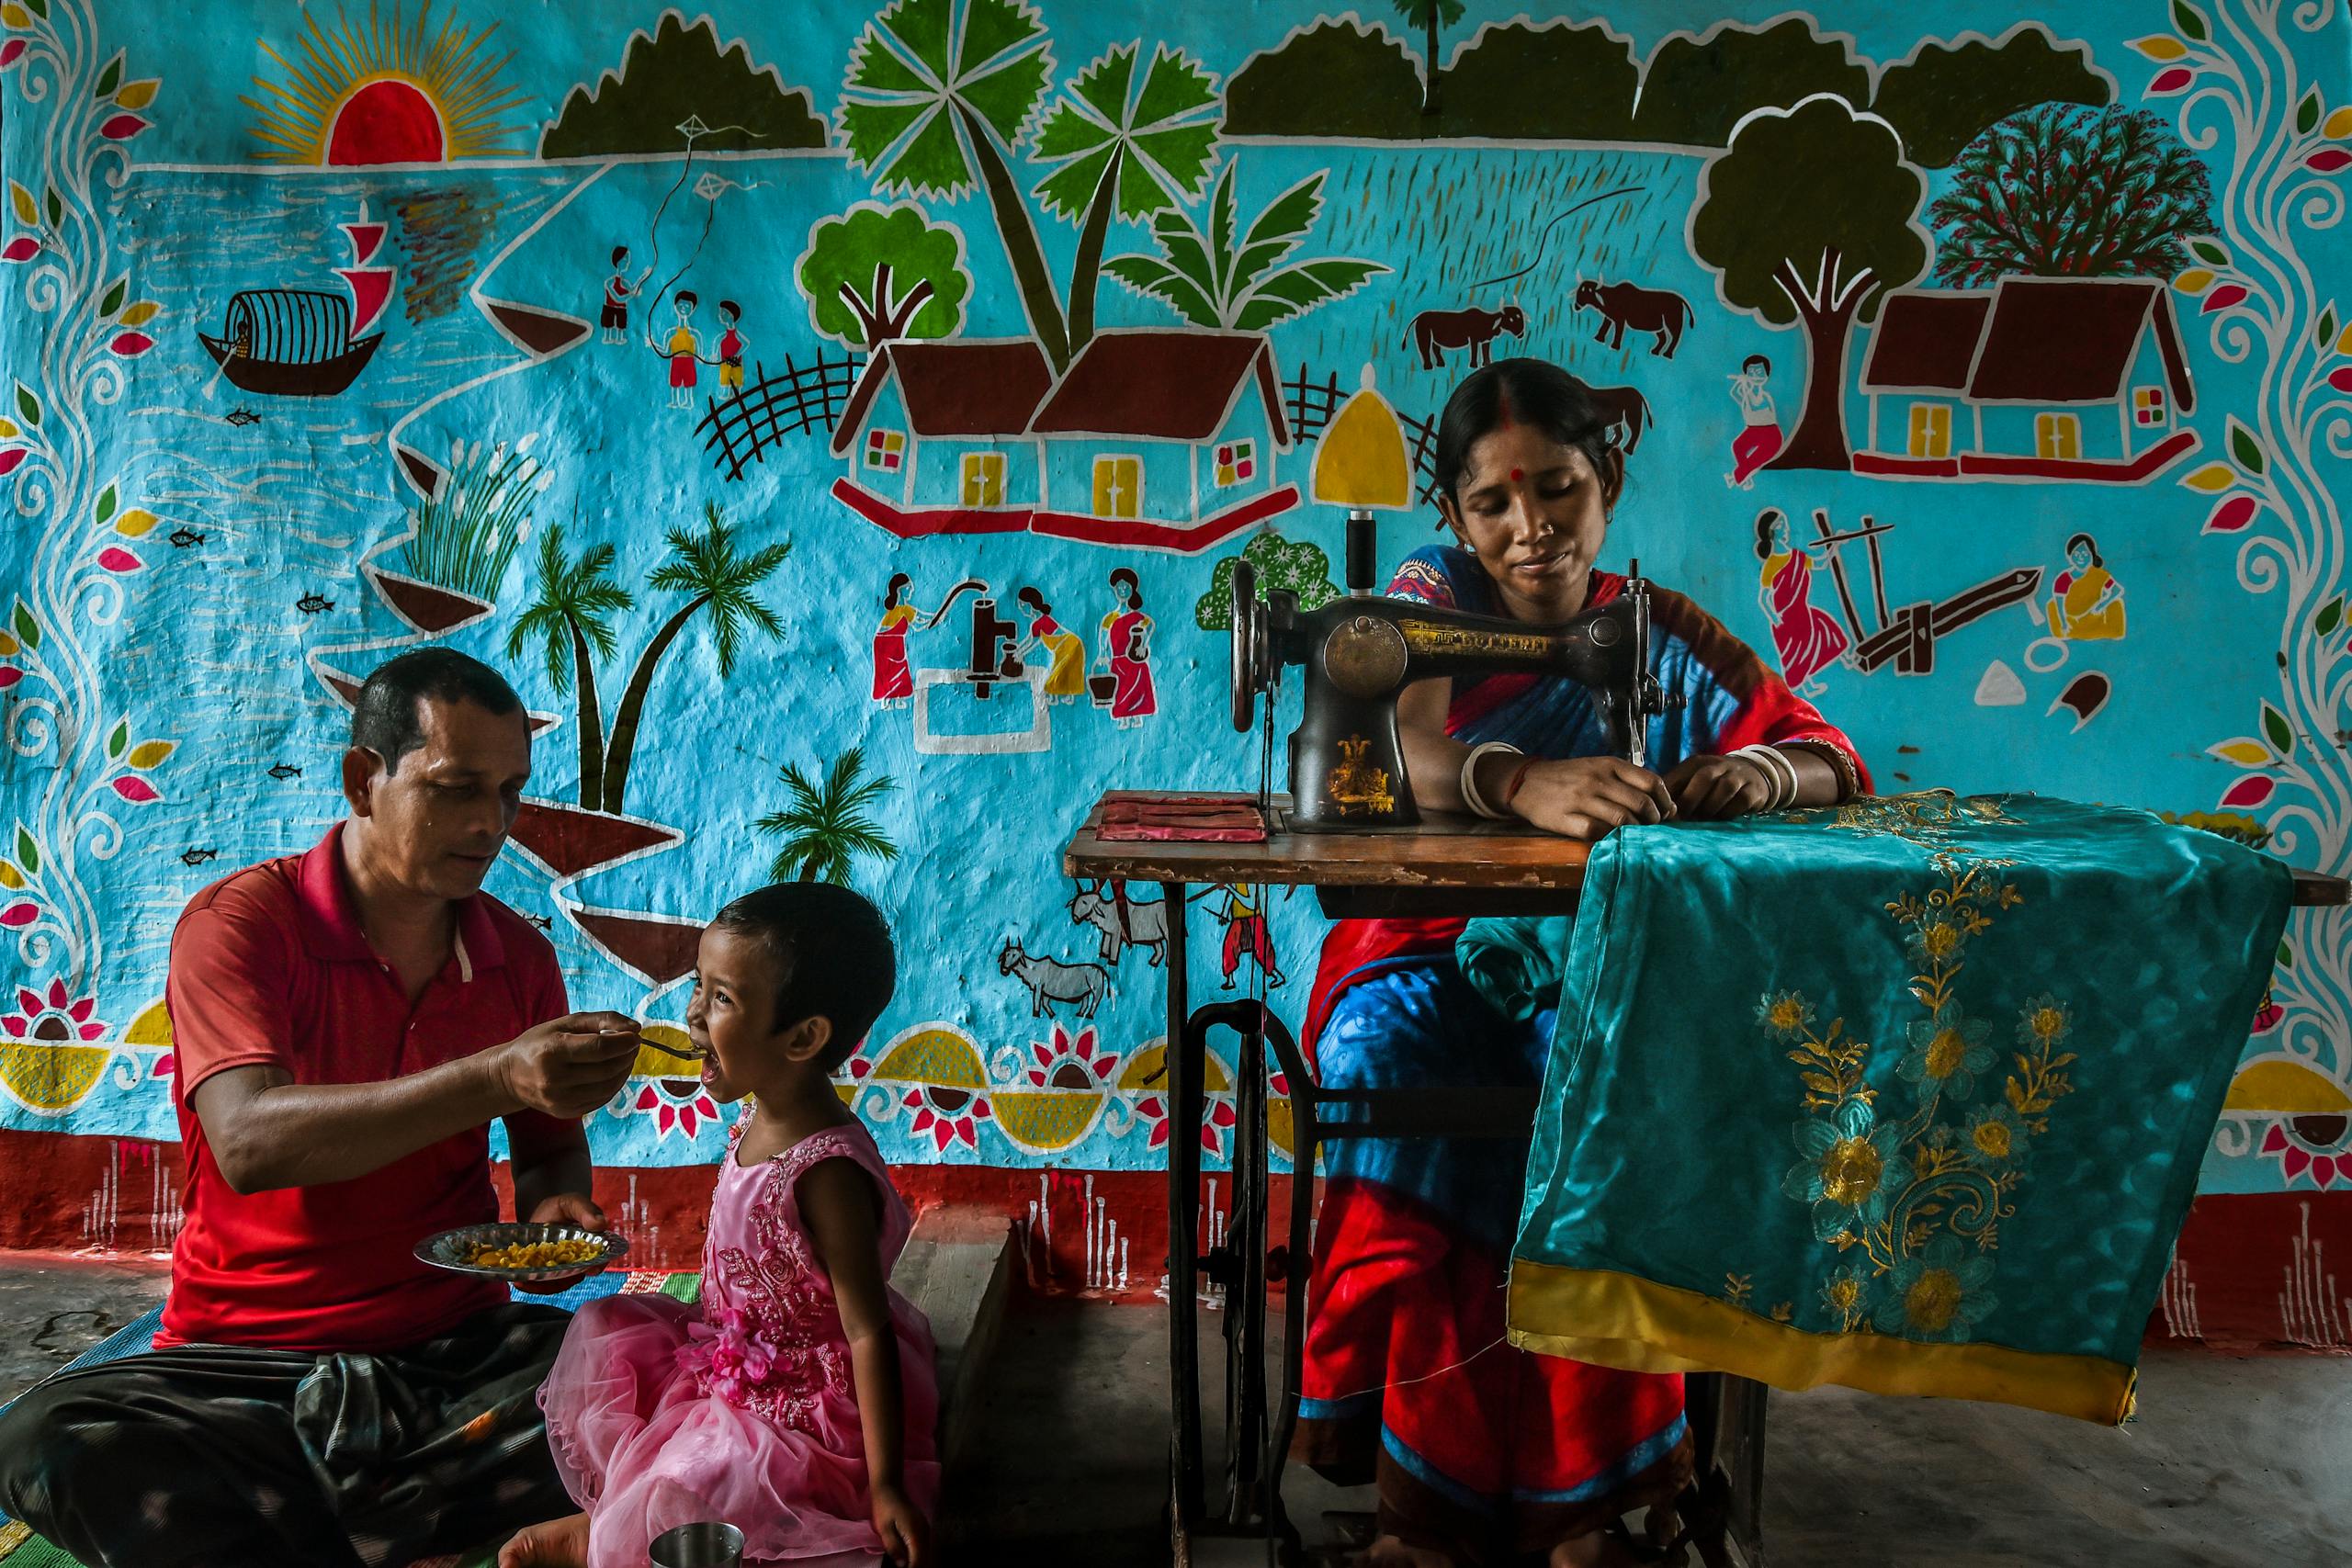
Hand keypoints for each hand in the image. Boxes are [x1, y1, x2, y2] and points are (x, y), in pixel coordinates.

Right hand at [495, 1012, 641, 1118]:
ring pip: (609, 1087)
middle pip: (607, 1069)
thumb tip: (635, 1029)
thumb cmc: (541, 1043)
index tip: (635, 1035)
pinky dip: (614, 1084)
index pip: (599, 1049)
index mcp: (552, 1051)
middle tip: (632, 1044)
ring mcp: (560, 1100)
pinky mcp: (566, 1112)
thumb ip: (602, 1020)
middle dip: (627, 1055)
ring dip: (624, 1070)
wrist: (509, 1076)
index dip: (624, 1042)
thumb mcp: (566, 1023)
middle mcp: (554, 1079)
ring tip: (625, 1057)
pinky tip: (613, 1072)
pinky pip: (602, 1099)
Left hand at [510, 1192, 607, 1293]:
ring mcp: (560, 1269)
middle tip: (548, 1276)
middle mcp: (577, 1262)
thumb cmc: (561, 1207)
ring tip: (527, 1279)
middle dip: (563, 1279)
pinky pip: (540, 1284)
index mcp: (591, 1247)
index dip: (596, 1266)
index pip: (599, 1260)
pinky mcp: (543, 1272)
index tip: (590, 1268)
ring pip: (556, 1284)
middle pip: (576, 1276)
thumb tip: (601, 1223)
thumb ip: (586, 1211)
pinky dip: (530, 1284)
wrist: (540, 1211)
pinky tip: (519, 1279)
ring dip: (544, 1284)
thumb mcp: (573, 1203)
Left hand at [872, 1482, 929, 1567]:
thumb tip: (903, 1566)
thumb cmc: (884, 1508)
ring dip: (919, 1561)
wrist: (890, 1488)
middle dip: (918, 1566)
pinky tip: (911, 1559)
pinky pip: (925, 1546)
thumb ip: (894, 1548)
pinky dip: (920, 1555)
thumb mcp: (884, 1529)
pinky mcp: (924, 1527)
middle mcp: (925, 1531)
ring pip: (928, 1552)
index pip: (918, 1560)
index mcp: (915, 1532)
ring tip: (908, 1565)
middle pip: (926, 1557)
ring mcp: (926, 1528)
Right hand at [1507, 757, 1673, 840]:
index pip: (1652, 782)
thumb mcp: (1598, 767)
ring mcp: (1581, 799)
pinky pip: (1597, 832)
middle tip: (1652, 829)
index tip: (1666, 813)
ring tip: (1634, 837)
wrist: (1525, 781)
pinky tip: (1611, 840)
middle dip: (1654, 821)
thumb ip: (1626, 781)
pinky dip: (1609, 839)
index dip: (1665, 801)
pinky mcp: (1566, 818)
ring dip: (1635, 832)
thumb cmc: (1569, 777)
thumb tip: (1663, 805)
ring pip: (1623, 820)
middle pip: (1642, 804)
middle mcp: (1597, 779)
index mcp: (1609, 765)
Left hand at [1663, 753, 1774, 820]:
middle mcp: (1718, 765)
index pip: (1680, 775)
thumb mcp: (1692, 781)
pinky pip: (1741, 801)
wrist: (1754, 774)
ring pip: (1723, 788)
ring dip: (1710, 808)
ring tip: (1701, 822)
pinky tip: (1720, 819)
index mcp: (1696, 764)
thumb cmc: (1714, 783)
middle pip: (1703, 779)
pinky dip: (1728, 812)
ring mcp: (1737, 776)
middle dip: (1690, 802)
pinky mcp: (1753, 790)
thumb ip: (1673, 793)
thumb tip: (1649, 810)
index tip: (1663, 814)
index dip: (1669, 796)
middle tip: (1682, 821)